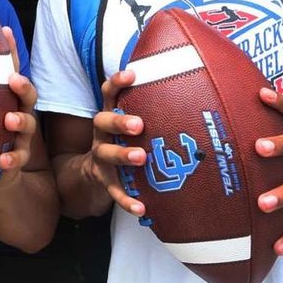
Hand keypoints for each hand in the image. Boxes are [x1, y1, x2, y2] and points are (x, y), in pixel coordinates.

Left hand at [0, 27, 35, 186]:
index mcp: (1, 99)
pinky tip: (3, 159)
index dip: (10, 52)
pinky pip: (18, 158)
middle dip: (23, 85)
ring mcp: (17, 138)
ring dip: (21, 121)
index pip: (8, 71)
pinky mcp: (14, 161)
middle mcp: (14, 113)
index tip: (5, 32)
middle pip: (27, 95)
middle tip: (13, 78)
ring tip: (9, 119)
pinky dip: (13, 158)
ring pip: (27, 125)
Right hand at [83, 70, 147, 216]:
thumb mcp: (127, 125)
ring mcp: (101, 159)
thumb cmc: (122, 142)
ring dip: (122, 155)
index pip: (108, 94)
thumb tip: (190, 90)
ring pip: (106, 154)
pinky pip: (114, 192)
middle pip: (103, 122)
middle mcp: (101, 135)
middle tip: (139, 124)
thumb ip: (149, 110)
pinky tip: (141, 208)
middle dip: (119, 121)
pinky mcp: (105, 182)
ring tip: (140, 157)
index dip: (116, 83)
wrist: (92, 175)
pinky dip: (127, 200)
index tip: (131, 74)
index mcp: (109, 117)